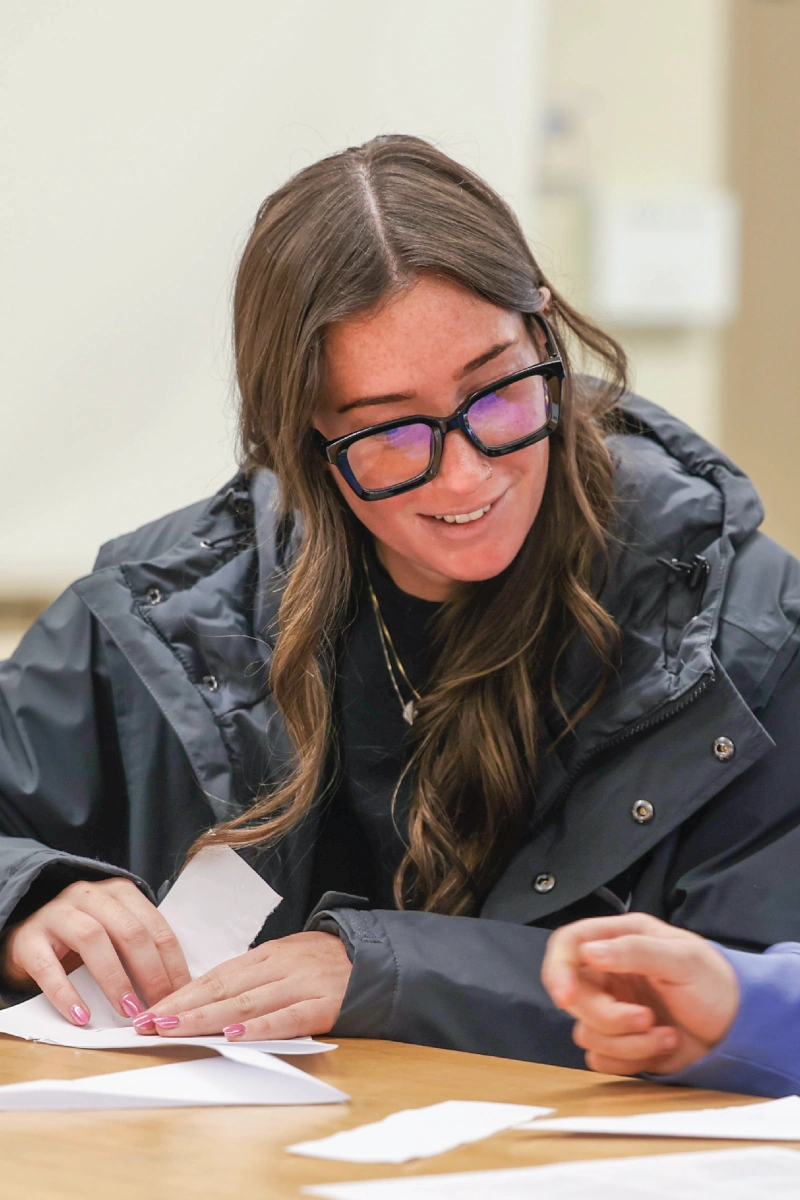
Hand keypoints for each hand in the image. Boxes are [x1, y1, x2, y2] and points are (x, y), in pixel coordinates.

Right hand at [0, 878, 189, 1024]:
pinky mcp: (28, 938)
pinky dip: (66, 994)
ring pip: (93, 939)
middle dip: (149, 972)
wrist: (29, 933)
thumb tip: (176, 988)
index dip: (171, 963)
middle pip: (129, 931)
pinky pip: (49, 966)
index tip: (180, 995)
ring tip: (128, 1011)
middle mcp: (90, 895)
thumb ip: (141, 949)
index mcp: (120, 892)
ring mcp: (57, 913)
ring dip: (115, 979)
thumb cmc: (82, 936)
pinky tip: (81, 1016)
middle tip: (157, 1007)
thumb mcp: (115, 932)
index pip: (155, 927)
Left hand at [135, 931, 351, 1039]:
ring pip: (246, 1002)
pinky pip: (287, 1018)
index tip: (149, 1011)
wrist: (378, 959)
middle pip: (223, 988)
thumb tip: (205, 1001)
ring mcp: (301, 984)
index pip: (215, 976)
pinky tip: (233, 1035)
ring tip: (174, 1030)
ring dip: (206, 1018)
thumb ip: (252, 979)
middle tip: (147, 1024)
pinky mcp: (323, 1004)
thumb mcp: (286, 962)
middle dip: (181, 1008)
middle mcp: (280, 966)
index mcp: (268, 955)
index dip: (180, 994)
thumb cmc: (326, 966)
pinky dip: (258, 1027)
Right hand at [541, 913, 739, 1075]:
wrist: (740, 1031)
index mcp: (619, 940)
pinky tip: (661, 1046)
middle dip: (608, 1015)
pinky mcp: (621, 1043)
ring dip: (627, 1040)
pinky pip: (601, 1059)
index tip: (566, 997)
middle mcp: (610, 973)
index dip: (558, 969)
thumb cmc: (717, 984)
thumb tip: (589, 952)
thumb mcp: (683, 959)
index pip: (568, 945)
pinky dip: (631, 1058)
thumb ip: (635, 951)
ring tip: (664, 1032)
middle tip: (645, 1017)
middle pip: (574, 996)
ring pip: (586, 1031)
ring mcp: (613, 1009)